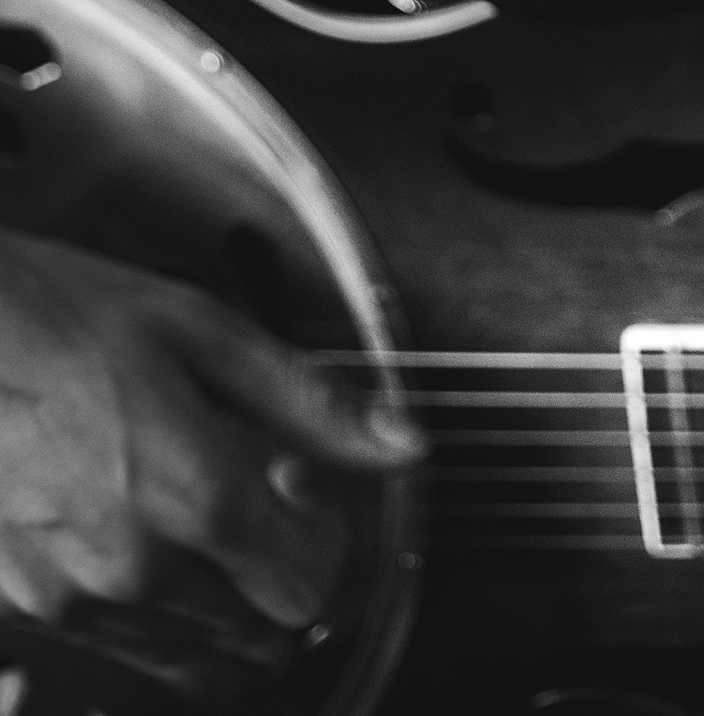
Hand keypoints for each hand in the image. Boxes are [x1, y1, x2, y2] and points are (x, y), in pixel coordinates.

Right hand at [0, 227, 419, 631]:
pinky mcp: (28, 611)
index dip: (328, 540)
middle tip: (257, 500)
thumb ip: (309, 400)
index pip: (313, 586)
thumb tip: (398, 441)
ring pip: (192, 652)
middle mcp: (137, 568)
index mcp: (196, 495)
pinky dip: (151, 614)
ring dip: (218, 602)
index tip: (313, 496)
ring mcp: (75, 600)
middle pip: (259, 630)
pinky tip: (142, 542)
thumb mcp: (203, 329)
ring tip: (197, 517)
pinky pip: (123, 647)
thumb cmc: (62, 318)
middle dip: (276, 572)